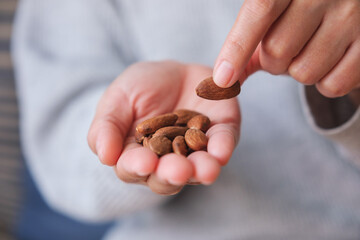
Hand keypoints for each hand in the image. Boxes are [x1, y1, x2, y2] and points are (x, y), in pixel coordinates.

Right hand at [88, 61, 239, 194]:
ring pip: (197, 168)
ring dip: (201, 170)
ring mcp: (196, 151)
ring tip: (205, 170)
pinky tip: (221, 153)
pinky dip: (222, 149)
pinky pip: (222, 144)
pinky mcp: (220, 134)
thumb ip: (106, 127)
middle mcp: (167, 160)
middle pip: (167, 177)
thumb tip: (105, 156)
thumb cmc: (140, 88)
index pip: (133, 168)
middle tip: (178, 171)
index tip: (143, 163)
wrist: (174, 71)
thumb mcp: (117, 99)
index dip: (137, 167)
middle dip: (172, 174)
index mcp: (137, 155)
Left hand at [214, 0, 359, 97]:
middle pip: (277, 53)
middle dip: (274, 61)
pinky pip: (333, 85)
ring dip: (299, 72)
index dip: (238, 48)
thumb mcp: (276, 8)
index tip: (222, 79)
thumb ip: (250, 38)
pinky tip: (331, 60)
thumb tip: (224, 78)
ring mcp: (353, 16)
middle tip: (290, 46)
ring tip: (312, 49)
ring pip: (304, 73)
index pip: (260, 12)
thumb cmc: (304, 5)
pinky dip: (325, 82)